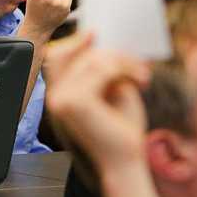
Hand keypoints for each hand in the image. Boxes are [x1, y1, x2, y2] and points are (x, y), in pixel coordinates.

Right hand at [45, 32, 150, 176]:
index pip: (57, 58)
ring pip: (94, 60)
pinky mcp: (76, 100)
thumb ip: (101, 70)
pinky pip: (102, 69)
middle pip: (80, 55)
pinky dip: (126, 70)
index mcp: (58, 97)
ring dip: (124, 64)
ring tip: (142, 77)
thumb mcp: (110, 93)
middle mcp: (54, 97)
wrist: (125, 162)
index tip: (93, 34)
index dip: (74, 43)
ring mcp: (62, 98)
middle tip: (138, 66)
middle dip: (113, 55)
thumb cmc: (120, 133)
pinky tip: (140, 81)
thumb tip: (98, 41)